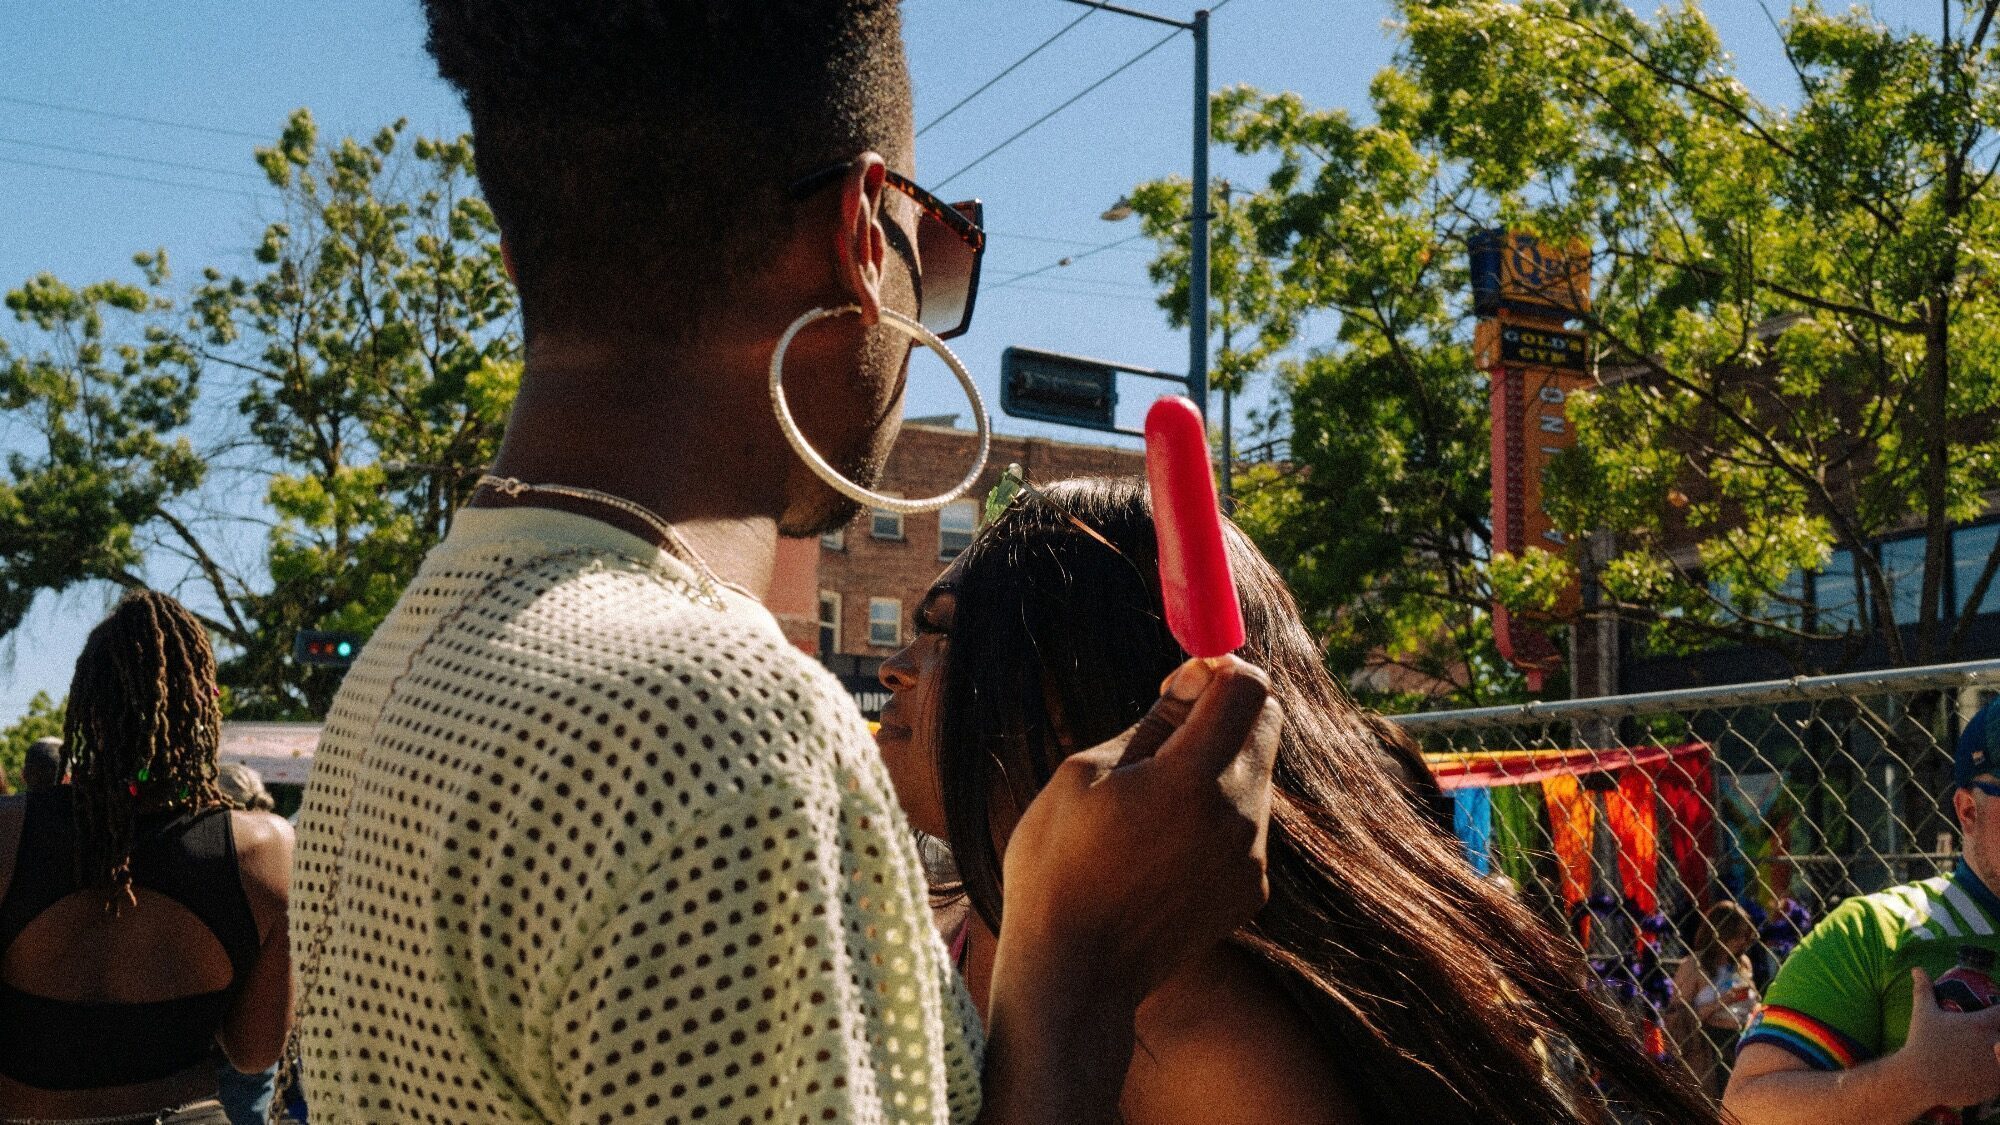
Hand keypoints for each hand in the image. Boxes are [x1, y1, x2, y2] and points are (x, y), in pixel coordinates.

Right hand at [995, 655, 1282, 1004]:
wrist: (1076, 973)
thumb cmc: (1059, 866)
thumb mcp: (1085, 775)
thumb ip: (1154, 722)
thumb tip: (1198, 677)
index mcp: (1193, 780)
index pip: (1249, 689)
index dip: (1219, 669)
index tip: (1183, 681)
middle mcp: (1239, 817)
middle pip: (1266, 726)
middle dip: (1225, 712)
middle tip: (1168, 728)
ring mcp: (1251, 858)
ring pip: (1256, 776)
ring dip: (1218, 766)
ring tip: (1151, 803)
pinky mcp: (1251, 890)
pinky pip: (1248, 825)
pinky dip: (1217, 814)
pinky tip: (1162, 846)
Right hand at [1897, 967, 1999, 1107]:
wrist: (1919, 1079)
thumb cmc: (1921, 1044)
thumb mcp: (1923, 1013)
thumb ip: (1924, 989)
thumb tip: (1916, 969)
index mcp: (1981, 1024)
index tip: (1997, 1013)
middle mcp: (1994, 1043)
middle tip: (1994, 1034)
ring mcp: (1997, 1066)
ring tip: (1993, 1052)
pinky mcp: (1996, 1085)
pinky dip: (1998, 1075)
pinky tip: (1989, 1071)